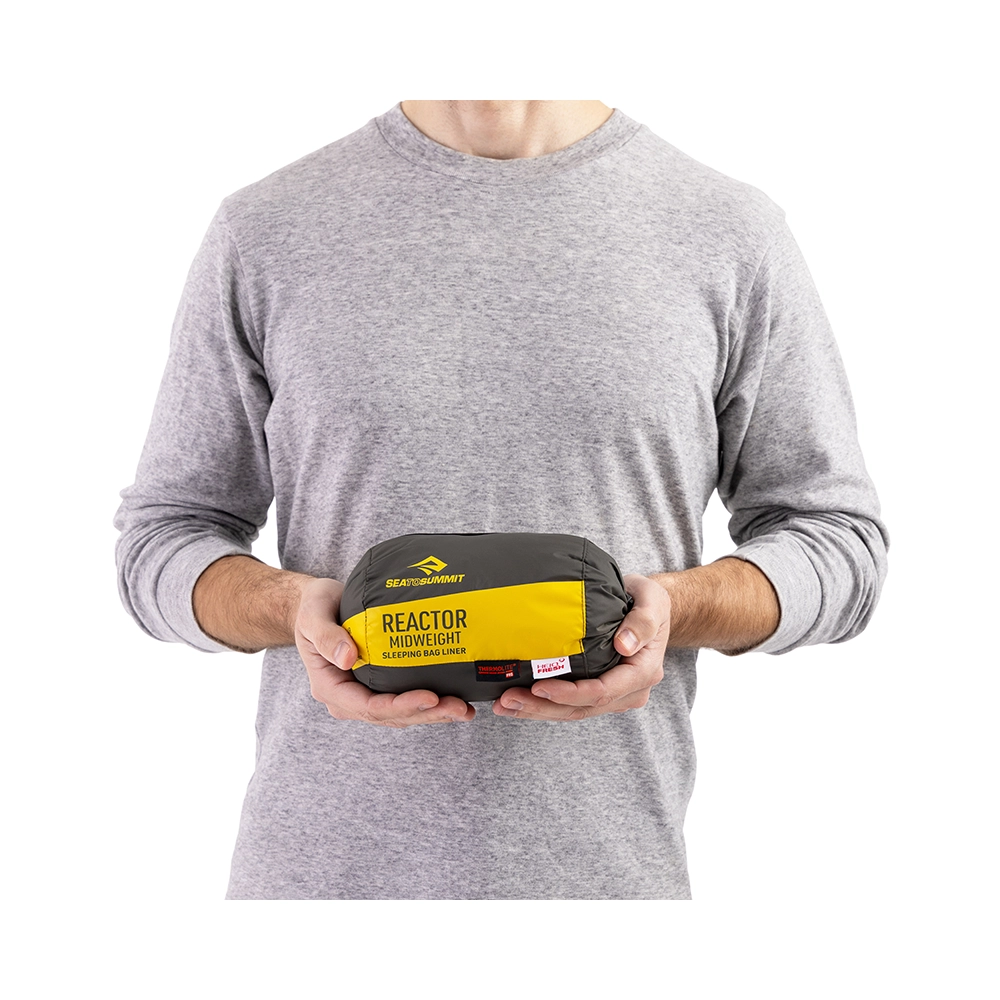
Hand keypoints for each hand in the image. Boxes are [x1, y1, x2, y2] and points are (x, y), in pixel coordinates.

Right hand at [294, 578, 475, 726]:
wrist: (317, 606)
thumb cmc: (314, 607)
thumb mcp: (313, 616)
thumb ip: (327, 636)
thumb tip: (348, 659)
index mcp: (330, 688)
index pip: (369, 706)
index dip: (401, 706)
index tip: (431, 697)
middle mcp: (348, 699)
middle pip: (391, 716)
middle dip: (427, 714)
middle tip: (459, 708)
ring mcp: (364, 695)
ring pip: (402, 714)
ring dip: (433, 715)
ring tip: (464, 710)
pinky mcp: (379, 687)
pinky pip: (405, 701)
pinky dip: (430, 704)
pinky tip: (455, 700)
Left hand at [493, 574, 669, 720]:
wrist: (648, 608)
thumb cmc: (648, 600)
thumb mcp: (652, 601)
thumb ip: (642, 622)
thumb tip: (625, 646)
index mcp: (642, 672)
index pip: (602, 692)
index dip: (569, 693)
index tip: (538, 686)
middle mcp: (630, 691)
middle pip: (582, 708)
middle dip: (542, 707)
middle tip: (507, 701)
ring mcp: (614, 695)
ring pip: (573, 711)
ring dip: (537, 711)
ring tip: (503, 705)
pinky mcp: (599, 692)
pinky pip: (570, 704)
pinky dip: (544, 704)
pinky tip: (517, 701)